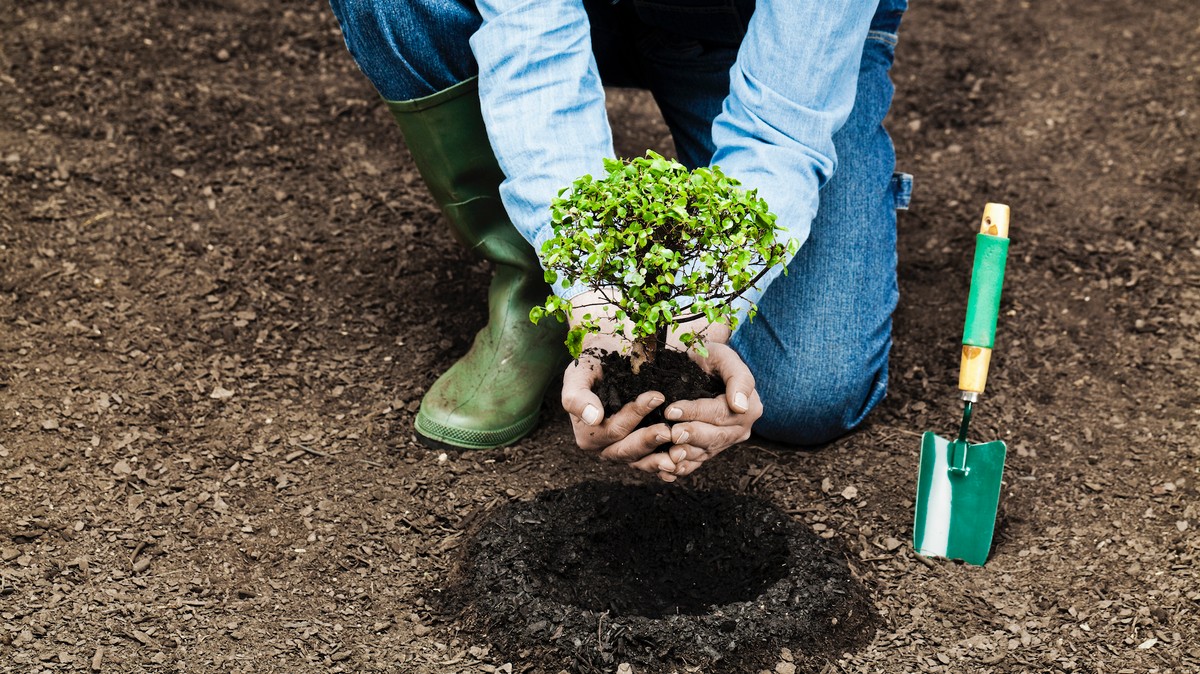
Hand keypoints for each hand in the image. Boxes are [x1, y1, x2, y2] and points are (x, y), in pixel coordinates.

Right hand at [561, 332, 683, 481]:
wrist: (606, 360)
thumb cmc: (591, 366)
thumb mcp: (578, 374)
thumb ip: (577, 396)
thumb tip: (593, 417)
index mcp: (587, 433)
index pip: (613, 429)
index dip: (634, 415)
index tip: (656, 397)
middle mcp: (604, 447)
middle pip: (626, 450)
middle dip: (648, 441)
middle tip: (669, 430)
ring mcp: (622, 451)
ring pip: (640, 461)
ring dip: (659, 460)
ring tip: (679, 454)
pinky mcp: (639, 451)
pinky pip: (650, 463)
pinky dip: (664, 466)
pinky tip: (680, 465)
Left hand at [663, 341, 761, 476]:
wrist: (700, 366)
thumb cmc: (712, 357)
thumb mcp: (725, 357)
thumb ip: (738, 378)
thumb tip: (741, 405)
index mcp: (749, 407)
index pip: (721, 413)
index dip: (696, 412)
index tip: (672, 410)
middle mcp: (740, 428)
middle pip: (715, 437)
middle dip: (692, 435)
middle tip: (671, 433)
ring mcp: (725, 441)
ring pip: (706, 452)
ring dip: (687, 455)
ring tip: (669, 454)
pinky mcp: (710, 450)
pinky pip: (698, 462)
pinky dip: (683, 468)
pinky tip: (668, 469)